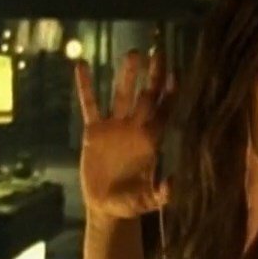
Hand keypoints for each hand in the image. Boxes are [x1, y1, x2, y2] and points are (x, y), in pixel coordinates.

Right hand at [76, 48, 173, 218]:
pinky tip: (82, 66)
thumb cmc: (131, 203)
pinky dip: (86, 86)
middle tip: (159, 52)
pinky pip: (90, 105)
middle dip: (153, 75)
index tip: (176, 72)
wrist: (106, 206)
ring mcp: (114, 127)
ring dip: (126, 75)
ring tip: (132, 53)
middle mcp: (134, 128)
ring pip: (121, 94)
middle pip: (146, 95)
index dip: (171, 93)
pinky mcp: (93, 131)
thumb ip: (162, 193)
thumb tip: (175, 182)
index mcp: (151, 140)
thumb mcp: (148, 201)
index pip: (164, 110)